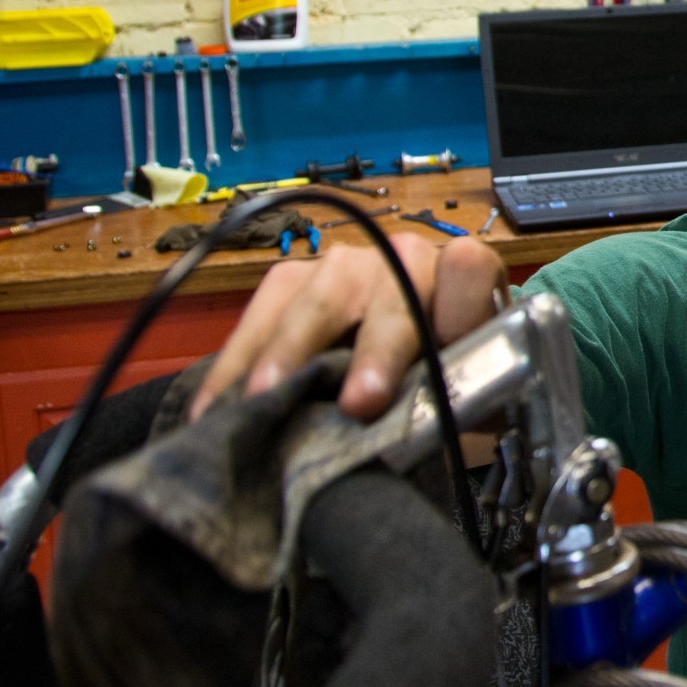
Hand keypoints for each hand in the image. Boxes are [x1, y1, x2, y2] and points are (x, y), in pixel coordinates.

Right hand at [190, 232, 506, 421]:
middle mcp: (406, 258)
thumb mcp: (469, 395)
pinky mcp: (293, 279)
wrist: (396, 365)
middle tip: (356, 404)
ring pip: (317, 300)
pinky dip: (237, 365)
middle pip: (391, 293)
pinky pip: (262, 314)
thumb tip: (424, 428)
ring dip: (288, 353)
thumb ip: (459, 398)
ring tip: (263, 402)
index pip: (469, 269)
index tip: (444, 364)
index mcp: (462, 280)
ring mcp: (345, 264)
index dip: (458, 308)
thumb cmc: (440, 381)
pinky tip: (216, 407)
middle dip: (375, 350)